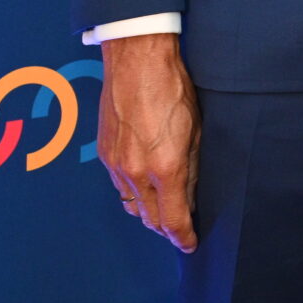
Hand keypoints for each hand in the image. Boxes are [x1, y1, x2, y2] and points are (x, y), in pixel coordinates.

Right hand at [98, 32, 199, 251]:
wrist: (137, 60)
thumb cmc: (172, 87)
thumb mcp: (197, 128)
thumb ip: (193, 166)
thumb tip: (191, 192)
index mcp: (165, 166)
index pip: (173, 218)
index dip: (183, 236)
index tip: (190, 243)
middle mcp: (137, 171)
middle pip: (149, 218)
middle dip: (166, 228)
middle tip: (181, 228)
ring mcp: (117, 163)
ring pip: (131, 204)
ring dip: (148, 213)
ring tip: (164, 211)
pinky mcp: (105, 153)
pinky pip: (119, 186)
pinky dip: (133, 193)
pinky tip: (145, 187)